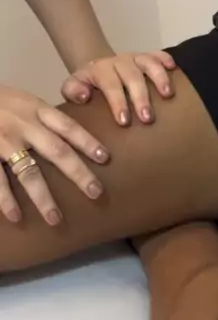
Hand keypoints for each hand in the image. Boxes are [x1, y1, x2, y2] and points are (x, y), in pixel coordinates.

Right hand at [0, 84, 108, 224]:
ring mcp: (5, 141)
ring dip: (43, 197)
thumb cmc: (0, 102)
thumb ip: (44, 118)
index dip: (88, 141)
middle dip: (78, 173)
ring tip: (55, 219)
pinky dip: (6, 199)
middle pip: (57, 151)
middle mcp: (25, 125)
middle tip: (96, 192)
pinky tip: (16, 216)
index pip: (68, 126)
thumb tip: (70, 137)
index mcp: (37, 110)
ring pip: (28, 172)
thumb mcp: (24, 101)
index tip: (105, 158)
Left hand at [62, 51, 175, 125]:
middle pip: (132, 76)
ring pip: (149, 63)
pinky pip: (159, 54)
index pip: (110, 84)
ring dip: (159, 78)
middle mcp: (119, 61)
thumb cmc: (86, 85)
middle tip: (147, 118)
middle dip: (141, 97)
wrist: (96, 68)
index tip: (124, 121)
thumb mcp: (72, 87)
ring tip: (168, 95)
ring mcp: (135, 58)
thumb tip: (84, 96)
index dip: (117, 102)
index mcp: (100, 69)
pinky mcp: (147, 57)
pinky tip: (174, 69)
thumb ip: (73, 90)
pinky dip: (166, 59)